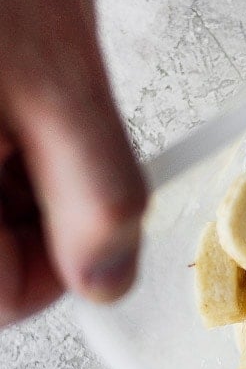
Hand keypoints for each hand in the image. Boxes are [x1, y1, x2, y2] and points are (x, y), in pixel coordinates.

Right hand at [0, 0, 146, 326]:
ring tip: (31, 99)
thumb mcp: (57, 72)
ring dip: (19, 178)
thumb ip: (92, 189)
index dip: (65, 270)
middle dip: (41, 214)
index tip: (103, 229)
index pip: (4, 296)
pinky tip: (11, 91)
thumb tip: (112, 274)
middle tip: (65, 146)